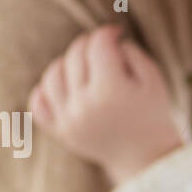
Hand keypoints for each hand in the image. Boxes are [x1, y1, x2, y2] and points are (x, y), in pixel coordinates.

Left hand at [29, 23, 185, 183]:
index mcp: (111, 91)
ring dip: (67, 62)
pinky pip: (38, 102)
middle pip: (76, 56)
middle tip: (104, 48)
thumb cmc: (153, 115)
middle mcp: (85, 105)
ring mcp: (69, 120)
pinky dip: (46, 89)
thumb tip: (107, 41)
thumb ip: (131, 53)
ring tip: (84, 65)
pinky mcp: (61, 132)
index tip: (116, 34)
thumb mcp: (153, 80)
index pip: (98, 45)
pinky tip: (65, 85)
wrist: (146, 158)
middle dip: (90, 44)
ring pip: (53, 74)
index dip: (107, 33)